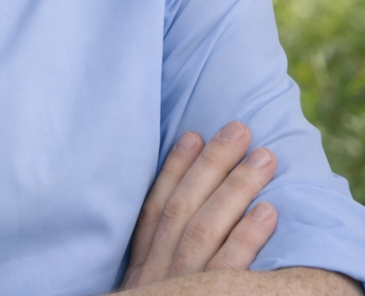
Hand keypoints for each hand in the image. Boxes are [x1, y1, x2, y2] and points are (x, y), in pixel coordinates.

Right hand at [121, 121, 277, 289]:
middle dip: (210, 164)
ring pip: (204, 228)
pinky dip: (246, 237)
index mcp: (140, 268)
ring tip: (263, 157)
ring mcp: (182, 286)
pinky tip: (268, 211)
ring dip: (235, 188)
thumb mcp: (145, 291)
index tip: (193, 135)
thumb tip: (181, 210)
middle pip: (181, 209)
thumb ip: (157, 261)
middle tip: (239, 129)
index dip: (172, 169)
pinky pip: (228, 268)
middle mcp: (156, 272)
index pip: (154, 208)